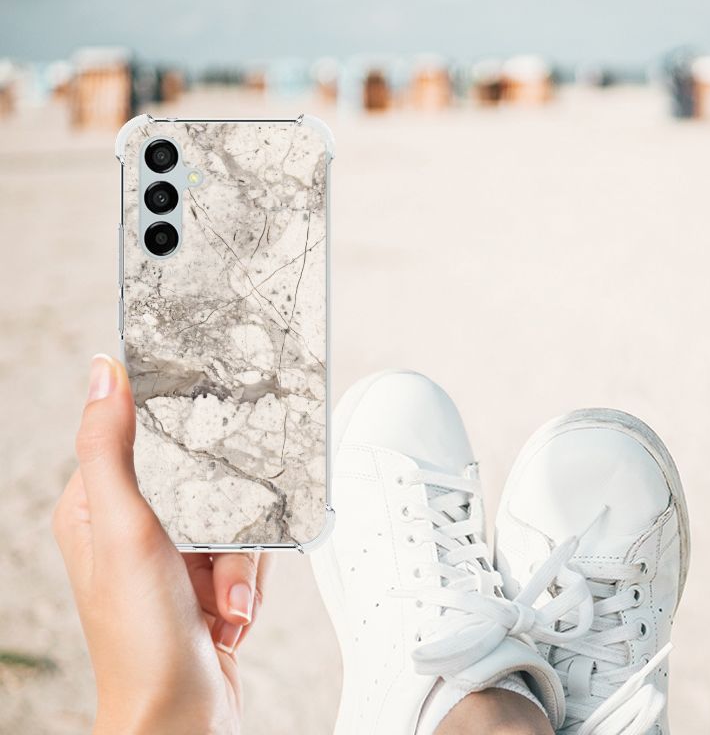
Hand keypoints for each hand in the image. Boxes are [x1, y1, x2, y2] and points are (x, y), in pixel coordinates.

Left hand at [52, 355, 270, 734]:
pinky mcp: (205, 580)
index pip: (142, 438)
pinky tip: (231, 612)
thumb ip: (110, 449)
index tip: (208, 443)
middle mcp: (133, 527)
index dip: (181, 441)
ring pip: (234, 516)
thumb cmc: (141, 640)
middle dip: (225, 524)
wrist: (181, 716)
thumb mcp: (124, 530)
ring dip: (240, 563)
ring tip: (223, 600)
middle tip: (213, 560)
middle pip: (204, 479)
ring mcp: (172, 556)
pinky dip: (249, 583)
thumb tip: (103, 374)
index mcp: (96, 507)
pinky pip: (249, 552)